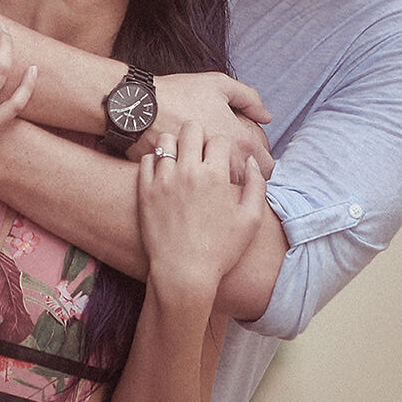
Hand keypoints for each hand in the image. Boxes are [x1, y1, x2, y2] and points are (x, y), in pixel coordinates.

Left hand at [136, 121, 267, 297]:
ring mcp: (163, 179)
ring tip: (180, 159)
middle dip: (199, 136)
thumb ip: (256, 186)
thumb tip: (252, 162)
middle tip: (200, 151)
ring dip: (175, 145)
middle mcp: (188, 172)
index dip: (223, 147)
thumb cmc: (221, 250)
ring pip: (166, 139)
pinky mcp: (145, 190)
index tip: (221, 159)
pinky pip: (147, 159)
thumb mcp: (250, 220)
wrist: (183, 273)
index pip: (219, 138)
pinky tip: (165, 172)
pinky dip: (156, 160)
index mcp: (216, 176)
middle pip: (191, 128)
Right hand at [147, 72, 273, 180]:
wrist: (136, 107)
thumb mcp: (218, 84)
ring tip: (213, 172)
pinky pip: (196, 193)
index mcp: (238, 141)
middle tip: (232, 164)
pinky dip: (198, 188)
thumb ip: (249, 99)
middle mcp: (222, 164)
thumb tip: (266, 116)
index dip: (264, 161)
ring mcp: (200, 179)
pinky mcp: (180, 186)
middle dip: (245, 175)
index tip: (254, 156)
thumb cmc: (178, 93)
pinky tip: (193, 176)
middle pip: (248, 182)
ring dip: (223, 184)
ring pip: (224, 192)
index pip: (267, 164)